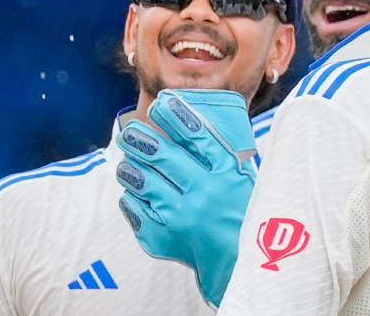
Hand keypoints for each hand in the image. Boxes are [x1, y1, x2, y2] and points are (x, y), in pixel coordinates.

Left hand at [115, 89, 256, 307]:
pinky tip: (133, 193)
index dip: (175, 116)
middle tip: (130, 132)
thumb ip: (218, 153)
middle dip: (141, 139)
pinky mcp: (165, 238)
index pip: (198, 136)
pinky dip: (132, 199)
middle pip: (165, 156)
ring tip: (127, 162)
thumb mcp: (240, 179)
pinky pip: (136, 210)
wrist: (240, 265)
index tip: (160, 103)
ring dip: (131, 168)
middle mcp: (206, 193)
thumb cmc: (241, 213)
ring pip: (145, 182)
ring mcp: (183, 217)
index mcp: (229, 173)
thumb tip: (183, 118)